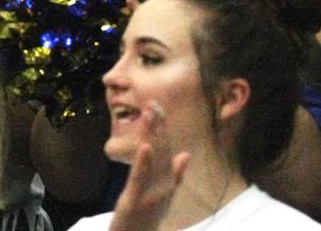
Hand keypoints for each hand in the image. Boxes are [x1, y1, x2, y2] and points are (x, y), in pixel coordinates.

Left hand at [109, 103, 188, 230]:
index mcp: (166, 182)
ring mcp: (151, 193)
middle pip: (161, 151)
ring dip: (152, 135)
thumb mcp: (162, 196)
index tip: (160, 106)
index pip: (167, 150)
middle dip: (158, 126)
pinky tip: (145, 146)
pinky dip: (144, 162)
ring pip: (153, 160)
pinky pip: (140, 178)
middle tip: (154, 101)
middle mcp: (162, 186)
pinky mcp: (135, 200)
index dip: (163, 128)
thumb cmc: (146, 220)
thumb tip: (185, 154)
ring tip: (151, 114)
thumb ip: (174, 175)